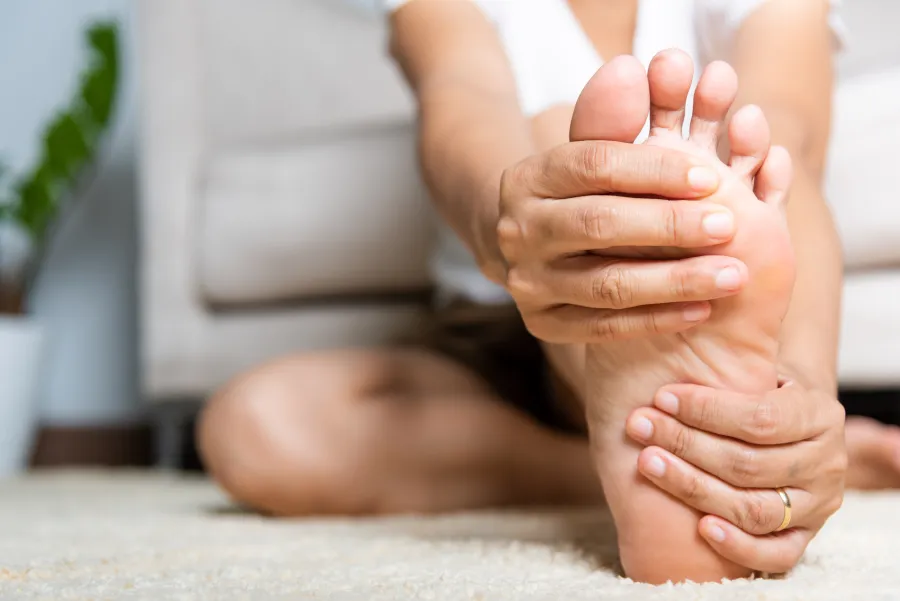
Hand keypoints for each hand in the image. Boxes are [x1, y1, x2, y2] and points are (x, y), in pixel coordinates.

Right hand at [495, 140, 750, 342]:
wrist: (532, 247)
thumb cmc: (578, 192)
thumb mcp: (589, 151)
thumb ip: (612, 116)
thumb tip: (629, 68)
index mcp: (526, 179)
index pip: (593, 166)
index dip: (654, 169)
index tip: (711, 177)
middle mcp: (517, 231)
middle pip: (597, 225)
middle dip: (669, 225)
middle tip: (729, 225)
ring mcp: (526, 282)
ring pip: (605, 283)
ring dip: (675, 280)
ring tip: (733, 273)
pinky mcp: (542, 324)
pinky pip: (604, 327)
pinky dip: (656, 319)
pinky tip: (702, 308)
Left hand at [624, 378, 846, 573]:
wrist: (789, 428)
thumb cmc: (757, 394)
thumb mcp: (758, 371)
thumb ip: (732, 363)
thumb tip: (681, 324)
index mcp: (820, 415)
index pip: (760, 418)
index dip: (706, 410)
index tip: (661, 397)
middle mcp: (827, 463)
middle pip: (749, 465)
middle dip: (686, 444)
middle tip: (640, 427)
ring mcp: (819, 505)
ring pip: (754, 508)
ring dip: (693, 487)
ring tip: (648, 464)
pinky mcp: (805, 537)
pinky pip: (775, 554)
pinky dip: (737, 545)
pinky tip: (698, 527)